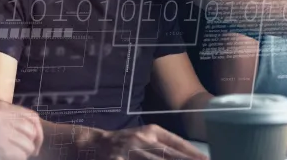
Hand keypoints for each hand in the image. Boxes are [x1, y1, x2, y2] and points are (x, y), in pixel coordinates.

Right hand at [0, 98, 43, 159]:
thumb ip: (5, 115)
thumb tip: (31, 127)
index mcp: (0, 107)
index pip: (31, 116)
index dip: (38, 131)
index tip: (36, 140)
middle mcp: (1, 118)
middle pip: (31, 131)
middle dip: (32, 143)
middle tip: (29, 150)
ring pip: (27, 145)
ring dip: (24, 153)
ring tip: (16, 153)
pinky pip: (20, 155)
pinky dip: (19, 158)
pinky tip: (10, 157)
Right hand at [90, 124, 208, 159]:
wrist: (94, 144)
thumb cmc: (126, 142)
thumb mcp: (145, 137)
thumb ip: (164, 145)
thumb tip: (190, 156)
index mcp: (152, 131)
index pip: (176, 143)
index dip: (191, 153)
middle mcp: (142, 140)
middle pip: (168, 156)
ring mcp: (129, 152)